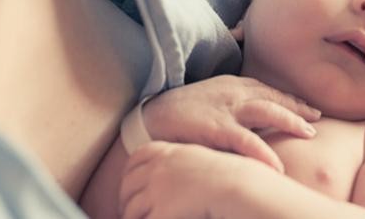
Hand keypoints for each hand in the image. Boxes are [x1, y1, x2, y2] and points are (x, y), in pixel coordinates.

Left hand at [119, 141, 270, 218]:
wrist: (239, 186)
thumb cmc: (231, 176)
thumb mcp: (201, 159)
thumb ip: (183, 164)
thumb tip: (174, 180)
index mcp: (168, 151)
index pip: (136, 158)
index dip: (129, 174)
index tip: (130, 186)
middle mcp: (157, 168)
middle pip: (127, 184)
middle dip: (125, 200)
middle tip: (128, 211)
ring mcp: (157, 189)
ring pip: (131, 208)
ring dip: (131, 217)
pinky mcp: (162, 210)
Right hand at [142, 75, 320, 171]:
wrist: (147, 118)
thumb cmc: (178, 113)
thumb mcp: (209, 101)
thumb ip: (232, 107)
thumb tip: (253, 122)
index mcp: (230, 85)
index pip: (267, 90)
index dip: (289, 99)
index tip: (308, 109)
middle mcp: (232, 92)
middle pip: (273, 97)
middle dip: (297, 107)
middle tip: (317, 119)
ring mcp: (224, 109)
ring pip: (267, 112)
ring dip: (291, 121)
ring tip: (309, 134)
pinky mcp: (215, 128)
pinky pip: (246, 141)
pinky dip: (264, 152)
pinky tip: (278, 164)